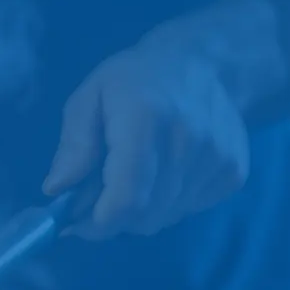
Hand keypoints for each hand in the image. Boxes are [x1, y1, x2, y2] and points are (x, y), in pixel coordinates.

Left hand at [43, 34, 251, 239]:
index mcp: (146, 120)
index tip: (75, 225)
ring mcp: (218, 159)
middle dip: (113, 219)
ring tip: (131, 178)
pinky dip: (168, 203)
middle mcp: (189, 141)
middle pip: (145, 215)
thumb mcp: (88, 98)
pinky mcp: (234, 172)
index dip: (97, 223)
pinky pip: (190, 210)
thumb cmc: (133, 80)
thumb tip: (54, 189)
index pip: (126, 197)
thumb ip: (73, 145)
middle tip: (96, 199)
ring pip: (167, 217)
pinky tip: (162, 173)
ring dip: (140, 211)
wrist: (205, 65)